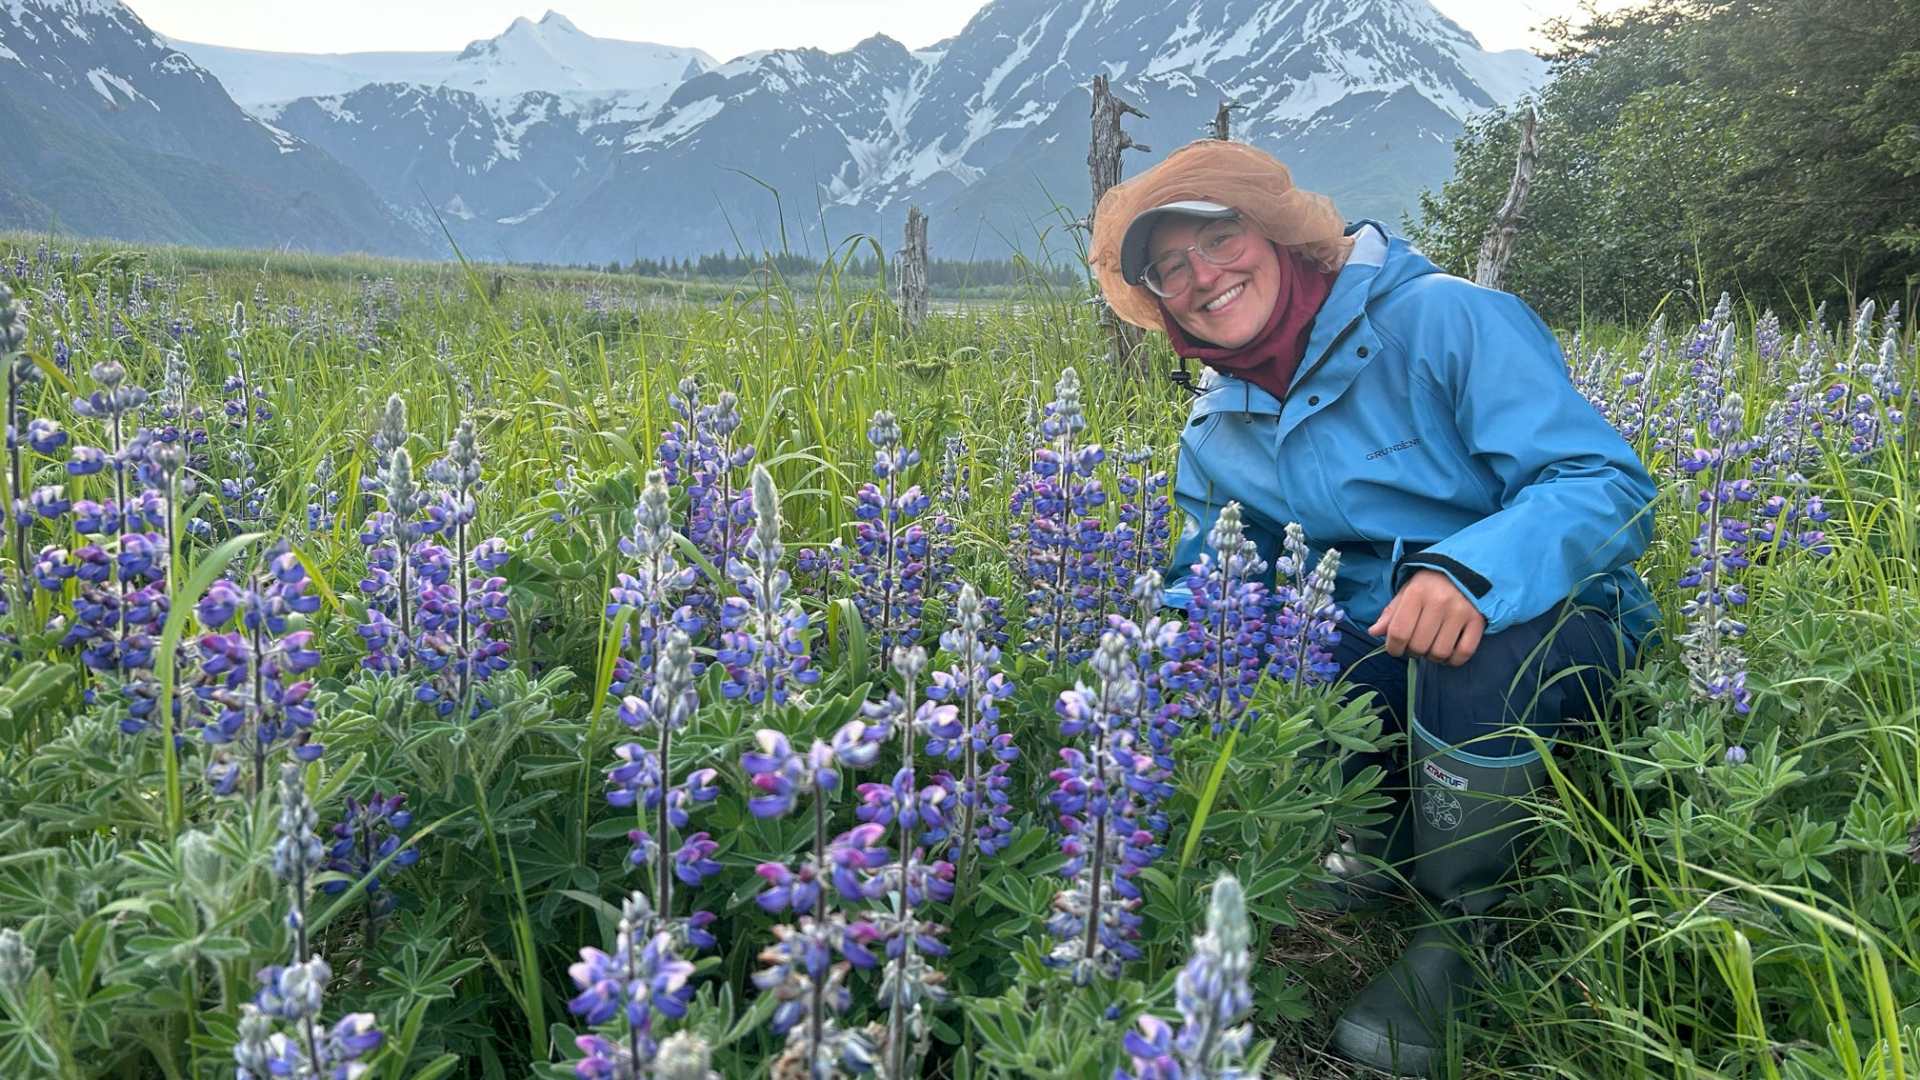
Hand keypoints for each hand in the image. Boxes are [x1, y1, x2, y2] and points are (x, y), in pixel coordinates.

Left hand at [1367, 569, 1485, 665]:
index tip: (1395, 648)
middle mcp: (1439, 602)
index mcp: (1416, 593)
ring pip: (1440, 653)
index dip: (1393, 648)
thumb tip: (1374, 632)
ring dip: (1432, 657)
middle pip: (1419, 646)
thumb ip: (1391, 613)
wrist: (1466, 569)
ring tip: (1431, 647)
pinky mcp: (1477, 620)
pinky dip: (1453, 660)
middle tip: (1416, 645)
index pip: (1398, 633)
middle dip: (1413, 652)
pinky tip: (1448, 653)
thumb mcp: (1407, 592)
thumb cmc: (1430, 584)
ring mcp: (1460, 612)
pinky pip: (1464, 652)